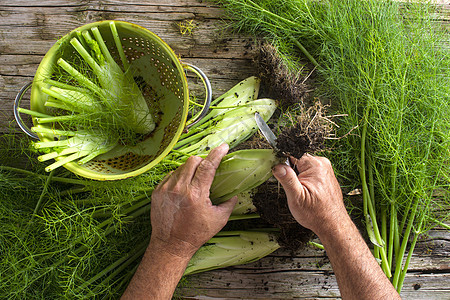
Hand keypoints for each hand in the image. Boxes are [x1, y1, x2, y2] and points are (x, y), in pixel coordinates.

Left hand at [150, 144, 237, 258]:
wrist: (170, 245)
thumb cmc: (195, 234)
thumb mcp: (219, 220)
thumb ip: (229, 204)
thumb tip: (234, 194)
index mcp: (196, 194)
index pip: (208, 166)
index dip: (217, 154)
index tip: (223, 147)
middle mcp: (180, 189)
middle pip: (193, 161)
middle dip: (202, 162)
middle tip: (207, 170)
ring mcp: (166, 189)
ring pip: (181, 167)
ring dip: (190, 170)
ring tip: (194, 183)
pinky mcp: (157, 191)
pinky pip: (170, 175)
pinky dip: (179, 177)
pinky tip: (183, 189)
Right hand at [272, 154, 345, 234]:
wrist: (332, 224)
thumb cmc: (316, 214)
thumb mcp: (296, 198)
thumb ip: (287, 179)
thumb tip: (278, 166)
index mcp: (315, 165)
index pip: (292, 155)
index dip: (285, 167)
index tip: (285, 178)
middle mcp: (323, 164)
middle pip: (298, 161)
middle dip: (293, 174)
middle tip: (297, 190)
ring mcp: (326, 169)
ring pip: (303, 168)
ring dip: (299, 179)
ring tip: (304, 193)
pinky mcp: (326, 175)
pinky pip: (310, 173)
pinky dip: (306, 181)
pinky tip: (309, 193)